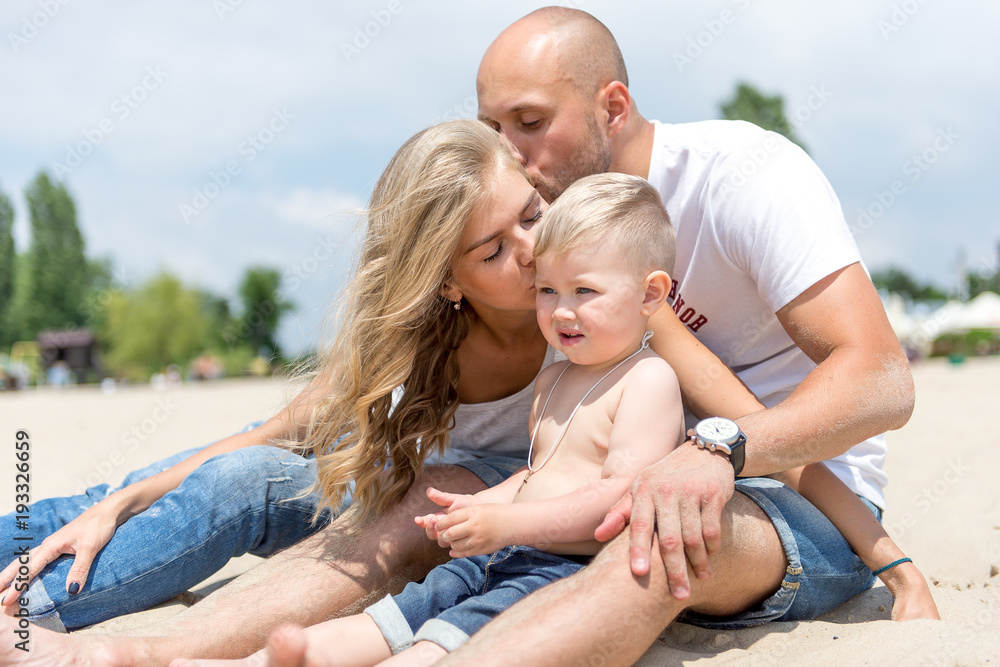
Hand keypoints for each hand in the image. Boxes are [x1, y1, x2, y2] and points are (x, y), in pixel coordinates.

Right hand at [0, 502, 119, 606]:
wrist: (108, 512)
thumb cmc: (99, 527)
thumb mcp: (91, 548)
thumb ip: (80, 568)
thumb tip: (71, 591)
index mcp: (51, 546)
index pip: (30, 569)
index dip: (17, 586)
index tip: (5, 601)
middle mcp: (48, 546)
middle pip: (21, 564)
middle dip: (6, 579)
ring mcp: (53, 546)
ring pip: (27, 561)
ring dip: (14, 574)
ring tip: (2, 586)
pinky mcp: (60, 547)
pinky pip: (37, 560)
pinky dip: (27, 569)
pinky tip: (27, 576)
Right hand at [413, 487, 476, 546]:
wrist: (481, 510)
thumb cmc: (466, 503)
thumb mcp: (454, 499)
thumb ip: (441, 497)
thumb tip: (429, 490)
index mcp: (437, 518)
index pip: (425, 521)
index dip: (421, 521)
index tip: (418, 519)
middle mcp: (442, 529)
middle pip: (430, 533)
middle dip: (429, 528)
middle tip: (433, 521)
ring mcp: (450, 536)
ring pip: (440, 541)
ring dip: (440, 536)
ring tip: (445, 529)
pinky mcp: (459, 542)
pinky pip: (454, 547)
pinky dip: (453, 543)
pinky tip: (456, 538)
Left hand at [432, 504, 505, 557]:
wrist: (512, 524)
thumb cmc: (493, 513)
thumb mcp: (477, 509)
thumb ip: (461, 515)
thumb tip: (443, 524)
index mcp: (472, 513)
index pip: (449, 519)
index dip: (440, 523)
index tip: (437, 525)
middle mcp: (474, 526)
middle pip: (450, 534)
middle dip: (443, 535)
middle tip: (443, 535)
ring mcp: (478, 539)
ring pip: (455, 545)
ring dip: (451, 544)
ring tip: (452, 541)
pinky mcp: (481, 549)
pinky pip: (463, 553)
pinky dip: (456, 553)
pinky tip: (454, 550)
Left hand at [595, 442, 733, 599]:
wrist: (703, 451)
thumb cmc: (666, 476)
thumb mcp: (640, 488)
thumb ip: (620, 512)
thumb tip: (597, 536)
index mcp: (644, 490)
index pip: (639, 525)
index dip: (637, 550)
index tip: (638, 574)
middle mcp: (666, 490)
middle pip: (669, 539)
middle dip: (674, 570)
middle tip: (680, 595)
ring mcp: (691, 492)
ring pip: (693, 537)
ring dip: (697, 562)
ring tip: (700, 578)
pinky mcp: (713, 494)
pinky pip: (712, 529)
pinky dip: (711, 547)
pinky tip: (710, 557)